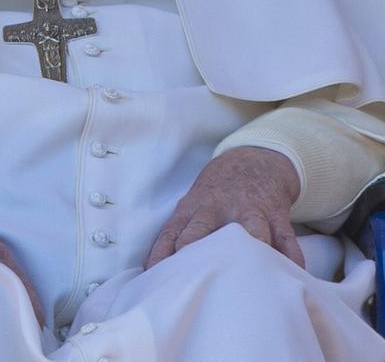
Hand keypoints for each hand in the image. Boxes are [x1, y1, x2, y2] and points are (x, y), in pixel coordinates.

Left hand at [144, 146, 303, 270]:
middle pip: (202, 230)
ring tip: (249, 276)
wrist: (252, 161)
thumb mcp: (190, 206)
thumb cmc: (214, 196)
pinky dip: (291, 260)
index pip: (170, 236)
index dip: (161, 260)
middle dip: (195, 250)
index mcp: (192, 210)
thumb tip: (152, 273)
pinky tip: (292, 277)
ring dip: (251, 250)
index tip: (156, 285)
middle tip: (194, 277)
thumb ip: (175, 236)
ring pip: (251, 232)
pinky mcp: (276, 216)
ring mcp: (250, 211)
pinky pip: (286, 240)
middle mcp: (218, 210)